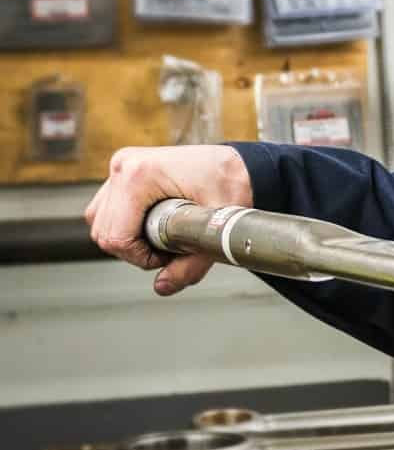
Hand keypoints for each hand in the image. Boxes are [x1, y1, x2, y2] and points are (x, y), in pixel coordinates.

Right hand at [85, 145, 252, 296]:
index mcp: (140, 175)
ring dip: (127, 238)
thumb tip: (163, 286)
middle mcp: (123, 166)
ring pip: (100, 221)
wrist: (237, 163)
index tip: (167, 256)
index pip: (116, 237)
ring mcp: (120, 166)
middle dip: (134, 250)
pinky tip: (152, 223)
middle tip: (169, 247)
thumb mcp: (217, 227)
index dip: (140, 257)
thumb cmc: (230, 184)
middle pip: (104, 232)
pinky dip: (124, 224)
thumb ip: (191, 264)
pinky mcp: (122, 170)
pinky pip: (105, 209)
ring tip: (162, 234)